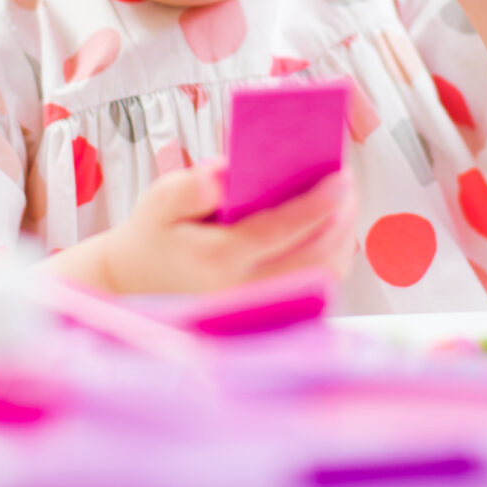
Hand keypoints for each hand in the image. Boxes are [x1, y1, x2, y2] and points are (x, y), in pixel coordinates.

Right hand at [99, 161, 357, 292]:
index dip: (317, 204)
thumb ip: (188, 188)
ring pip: (321, 278)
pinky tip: (331, 231)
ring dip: (341, 240)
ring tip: (345, 204)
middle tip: (349, 185)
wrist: (136, 286)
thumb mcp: (158, 202)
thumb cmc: (155, 236)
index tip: (342, 178)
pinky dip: (331, 259)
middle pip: (314, 259)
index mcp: (219, 258)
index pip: (280, 231)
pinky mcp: (267, 314)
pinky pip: (314, 290)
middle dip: (341, 220)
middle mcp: (244, 289)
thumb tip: (223, 173)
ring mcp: (259, 307)